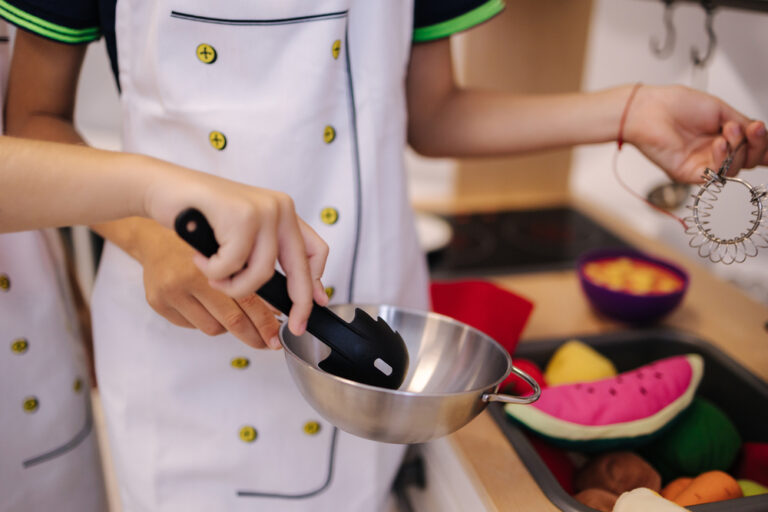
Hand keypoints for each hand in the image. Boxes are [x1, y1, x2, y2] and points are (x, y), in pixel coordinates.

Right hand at [139, 225, 284, 348]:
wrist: (154, 236)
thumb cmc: (196, 241)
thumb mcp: (227, 251)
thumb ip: (249, 278)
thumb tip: (274, 312)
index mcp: (212, 263)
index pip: (247, 301)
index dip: (265, 323)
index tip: (276, 337)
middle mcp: (188, 278)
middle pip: (230, 321)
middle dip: (253, 336)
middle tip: (266, 342)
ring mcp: (171, 293)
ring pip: (212, 328)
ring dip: (226, 326)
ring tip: (227, 311)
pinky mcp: (158, 303)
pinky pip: (192, 326)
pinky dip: (204, 321)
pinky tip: (204, 306)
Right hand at [142, 160, 328, 335]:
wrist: (163, 187)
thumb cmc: (199, 214)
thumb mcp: (242, 229)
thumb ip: (267, 252)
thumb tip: (300, 293)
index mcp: (284, 210)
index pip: (316, 249)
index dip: (316, 282)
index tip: (314, 306)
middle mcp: (278, 208)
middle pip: (298, 270)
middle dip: (294, 305)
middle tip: (283, 331)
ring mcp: (260, 211)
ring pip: (260, 274)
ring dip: (234, 287)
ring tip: (215, 278)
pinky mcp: (239, 216)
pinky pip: (232, 265)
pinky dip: (214, 270)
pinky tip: (200, 259)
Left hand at [624, 85, 767, 182]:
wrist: (650, 110)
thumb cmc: (676, 105)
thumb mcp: (721, 110)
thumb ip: (743, 125)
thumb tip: (761, 134)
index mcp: (722, 135)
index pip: (751, 147)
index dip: (763, 144)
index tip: (763, 133)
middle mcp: (713, 152)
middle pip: (749, 160)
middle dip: (757, 145)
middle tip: (753, 129)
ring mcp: (703, 163)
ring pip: (736, 169)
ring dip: (738, 148)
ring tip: (727, 130)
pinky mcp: (689, 174)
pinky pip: (716, 175)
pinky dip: (723, 159)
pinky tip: (719, 143)